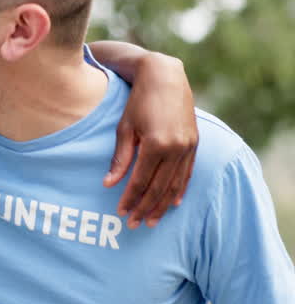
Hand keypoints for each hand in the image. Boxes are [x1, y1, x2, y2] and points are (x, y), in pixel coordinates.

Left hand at [104, 53, 196, 227]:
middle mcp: (176, 148)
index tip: (120, 212)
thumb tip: (109, 184)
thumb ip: (120, 158)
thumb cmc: (138, 102)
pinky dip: (179, 190)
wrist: (165, 78)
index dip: (130, 198)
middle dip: (145, 208)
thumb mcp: (124, 129)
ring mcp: (189, 146)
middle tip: (133, 224)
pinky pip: (187, 173)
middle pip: (159, 187)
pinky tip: (172, 204)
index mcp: (156, 144)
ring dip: (162, 205)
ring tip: (151, 221)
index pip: (141, 181)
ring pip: (175, 184)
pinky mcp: (195, 144)